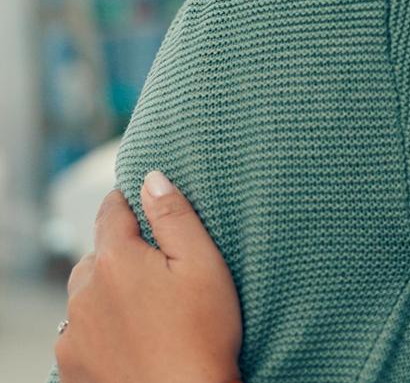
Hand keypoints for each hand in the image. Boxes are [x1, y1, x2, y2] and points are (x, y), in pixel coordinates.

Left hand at [55, 172, 242, 382]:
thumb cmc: (203, 334)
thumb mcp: (204, 264)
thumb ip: (175, 216)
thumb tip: (151, 179)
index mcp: (116, 260)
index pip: (111, 211)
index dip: (128, 202)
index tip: (141, 202)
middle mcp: (83, 292)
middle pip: (96, 256)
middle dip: (121, 254)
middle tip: (159, 270)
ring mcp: (73, 333)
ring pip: (86, 296)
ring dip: (108, 293)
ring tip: (147, 309)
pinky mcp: (72, 366)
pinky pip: (81, 334)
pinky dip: (101, 330)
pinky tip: (132, 339)